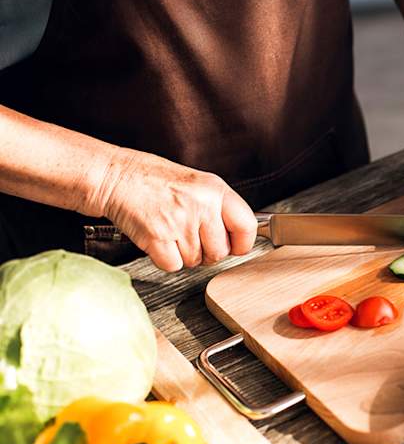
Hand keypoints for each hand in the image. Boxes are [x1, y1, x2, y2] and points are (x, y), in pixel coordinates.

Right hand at [94, 149, 256, 270]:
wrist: (116, 177)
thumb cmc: (154, 180)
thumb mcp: (197, 184)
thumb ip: (219, 208)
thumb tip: (238, 236)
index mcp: (215, 190)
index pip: (247, 225)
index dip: (242, 243)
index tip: (236, 247)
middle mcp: (201, 205)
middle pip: (220, 251)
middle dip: (207, 252)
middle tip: (192, 237)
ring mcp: (179, 222)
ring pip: (196, 261)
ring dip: (184, 254)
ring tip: (172, 232)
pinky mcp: (157, 237)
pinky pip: (174, 265)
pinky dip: (166, 259)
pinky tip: (160, 240)